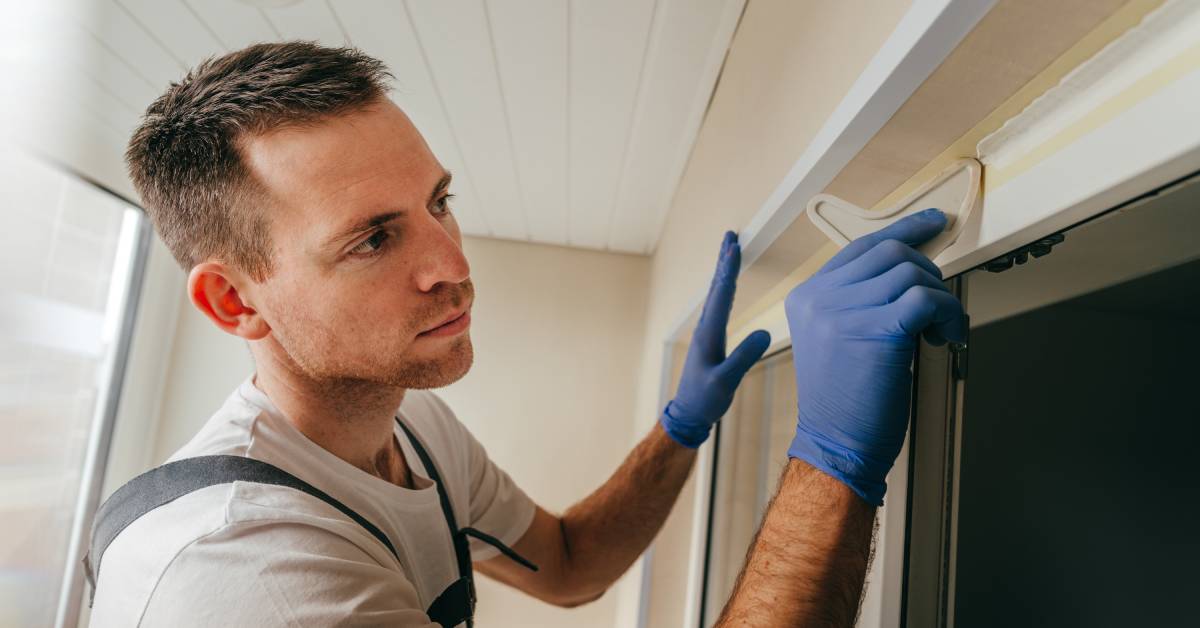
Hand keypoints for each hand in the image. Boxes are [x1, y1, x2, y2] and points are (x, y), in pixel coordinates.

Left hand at [660, 231, 771, 447]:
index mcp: (709, 333)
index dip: (729, 269)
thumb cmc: (705, 399)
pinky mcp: (711, 339)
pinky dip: (724, 288)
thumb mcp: (727, 381)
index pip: (721, 294)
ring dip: (724, 270)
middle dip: (724, 260)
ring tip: (730, 250)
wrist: (689, 413)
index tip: (735, 246)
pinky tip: (727, 284)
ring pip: (717, 294)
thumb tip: (765, 331)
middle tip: (730, 235)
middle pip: (717, 287)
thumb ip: (744, 357)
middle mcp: (706, 328)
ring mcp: (707, 332)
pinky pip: (719, 305)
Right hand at [785, 209, 965, 504]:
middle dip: (928, 273)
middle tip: (937, 307)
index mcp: (808, 296)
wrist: (836, 444)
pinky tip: (947, 337)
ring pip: (913, 274)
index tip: (934, 223)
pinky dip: (949, 314)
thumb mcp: (837, 338)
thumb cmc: (845, 400)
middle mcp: (821, 297)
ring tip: (940, 330)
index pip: (862, 247)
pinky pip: (927, 300)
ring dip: (940, 299)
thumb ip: (860, 300)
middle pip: (891, 253)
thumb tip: (913, 268)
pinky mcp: (876, 329)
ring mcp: (844, 311)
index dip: (905, 230)